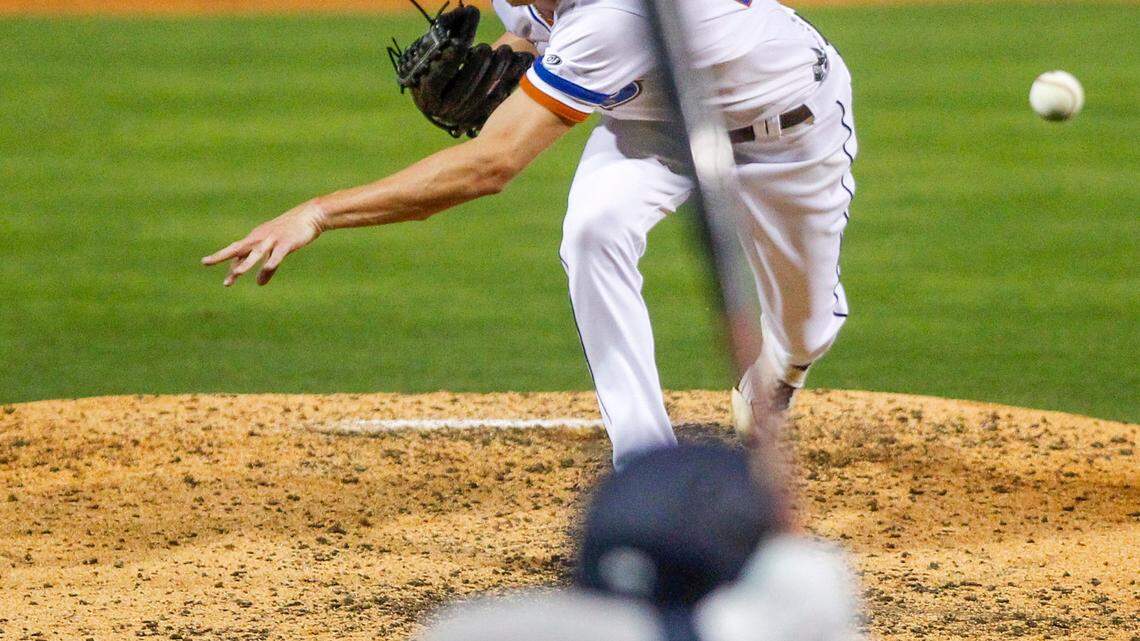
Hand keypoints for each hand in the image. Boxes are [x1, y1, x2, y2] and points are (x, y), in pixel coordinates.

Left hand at [201, 201, 326, 286]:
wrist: (311, 215)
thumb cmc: (292, 232)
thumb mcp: (278, 250)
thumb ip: (268, 269)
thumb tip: (259, 284)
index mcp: (256, 238)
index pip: (239, 254)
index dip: (232, 267)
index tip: (228, 282)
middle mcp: (260, 238)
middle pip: (238, 248)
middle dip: (221, 256)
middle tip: (205, 262)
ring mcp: (273, 239)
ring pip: (256, 253)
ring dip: (246, 263)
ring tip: (236, 274)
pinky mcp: (286, 242)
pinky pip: (278, 254)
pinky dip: (272, 261)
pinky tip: (267, 268)